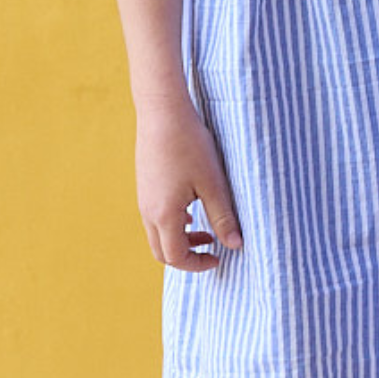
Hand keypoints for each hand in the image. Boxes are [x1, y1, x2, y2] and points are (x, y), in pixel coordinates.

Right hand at [135, 103, 242, 268]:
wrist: (163, 113)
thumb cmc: (190, 147)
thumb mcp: (213, 184)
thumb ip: (223, 217)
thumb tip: (235, 246)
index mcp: (164, 214)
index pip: (176, 257)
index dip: (197, 263)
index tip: (219, 256)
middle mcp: (148, 211)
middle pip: (162, 252)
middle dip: (187, 256)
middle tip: (212, 248)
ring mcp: (143, 198)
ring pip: (158, 234)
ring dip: (180, 240)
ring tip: (207, 229)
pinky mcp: (145, 186)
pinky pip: (155, 217)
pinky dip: (172, 224)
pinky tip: (191, 210)